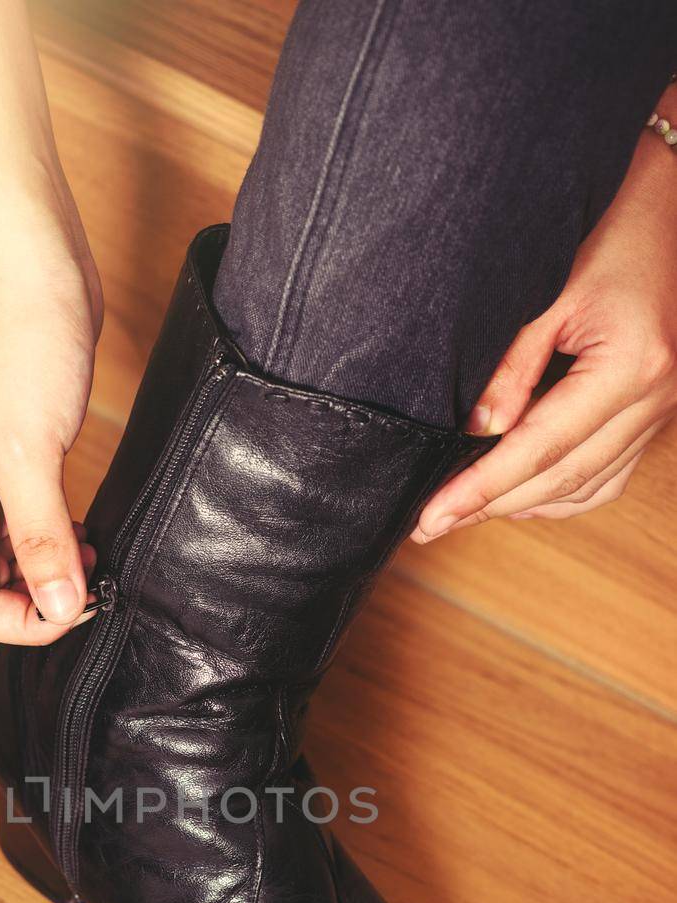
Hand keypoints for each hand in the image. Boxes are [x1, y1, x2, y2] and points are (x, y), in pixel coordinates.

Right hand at [0, 191, 103, 641]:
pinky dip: (57, 544)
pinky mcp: (10, 463)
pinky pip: (27, 529)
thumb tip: (62, 609)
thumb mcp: (32, 458)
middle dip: (39, 600)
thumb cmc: (19, 348)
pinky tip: (88, 538)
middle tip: (93, 589)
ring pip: (7, 563)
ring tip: (94, 563)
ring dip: (50, 574)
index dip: (21, 622)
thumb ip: (44, 541)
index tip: (77, 608)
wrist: (33, 270)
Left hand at [413, 111, 676, 542]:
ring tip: (464, 512)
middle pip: (562, 479)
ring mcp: (662, 407)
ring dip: (524, 505)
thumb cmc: (610, 224)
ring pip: (588, 486)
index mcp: (630, 366)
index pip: (539, 449)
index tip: (431, 517)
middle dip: (491, 507)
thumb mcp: (545, 290)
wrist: (668, 196)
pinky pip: (609, 474)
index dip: (480, 489)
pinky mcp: (657, 408)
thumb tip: (473, 434)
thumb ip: (510, 368)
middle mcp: (655, 398)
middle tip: (431, 525)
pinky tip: (519, 495)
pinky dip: (562, 492)